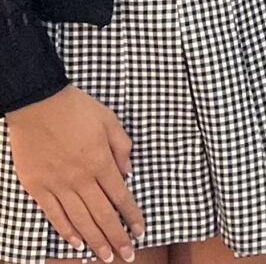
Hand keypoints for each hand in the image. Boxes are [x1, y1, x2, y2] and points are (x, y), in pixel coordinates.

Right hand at [6, 85, 143, 262]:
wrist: (39, 103)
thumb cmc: (77, 108)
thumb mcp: (109, 120)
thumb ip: (121, 147)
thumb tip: (127, 173)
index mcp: (100, 161)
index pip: (121, 196)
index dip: (132, 216)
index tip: (140, 231)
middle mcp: (81, 178)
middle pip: (102, 215)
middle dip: (116, 238)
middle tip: (126, 256)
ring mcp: (58, 185)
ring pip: (80, 221)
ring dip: (95, 241)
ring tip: (105, 257)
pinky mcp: (39, 187)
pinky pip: (55, 215)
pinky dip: (67, 232)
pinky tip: (77, 244)